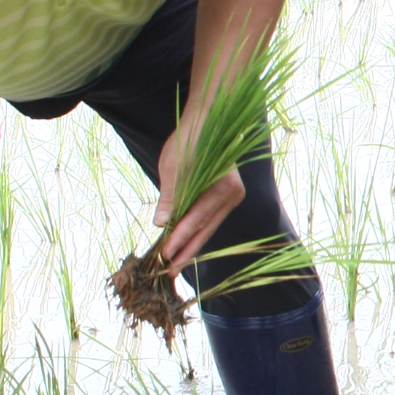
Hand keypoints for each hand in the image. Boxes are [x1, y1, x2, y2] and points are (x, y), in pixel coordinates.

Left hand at [151, 127, 244, 271]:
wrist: (209, 122)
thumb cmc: (189, 141)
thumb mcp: (173, 166)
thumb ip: (170, 196)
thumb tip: (162, 223)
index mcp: (222, 187)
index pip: (196, 220)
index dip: (180, 239)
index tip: (165, 256)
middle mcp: (233, 195)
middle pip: (206, 229)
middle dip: (187, 251)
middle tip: (170, 271)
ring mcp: (233, 196)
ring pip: (210, 227)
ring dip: (192, 244)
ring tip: (175, 262)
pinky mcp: (228, 196)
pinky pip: (211, 219)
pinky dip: (197, 231)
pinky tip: (185, 242)